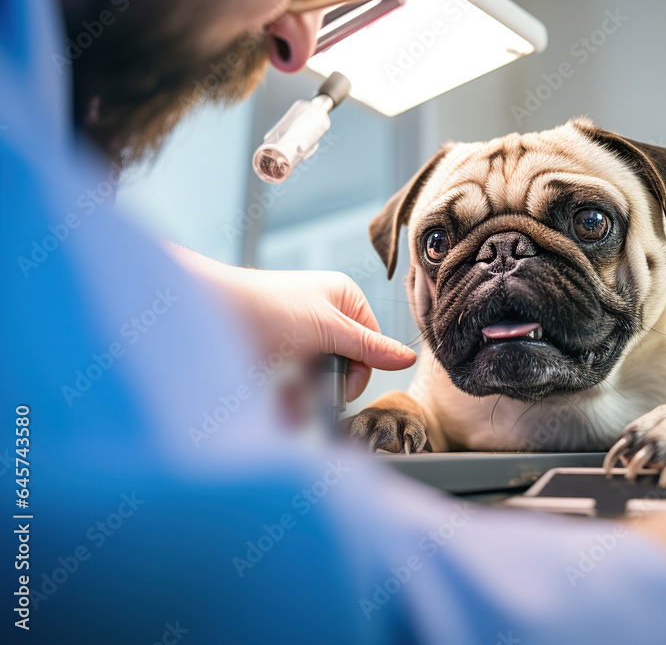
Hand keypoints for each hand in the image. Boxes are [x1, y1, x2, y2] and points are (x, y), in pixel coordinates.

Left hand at [166, 244, 415, 401]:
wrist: (203, 316)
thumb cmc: (265, 308)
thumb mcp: (328, 328)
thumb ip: (369, 348)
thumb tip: (408, 358)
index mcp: (341, 297)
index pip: (372, 341)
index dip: (363, 365)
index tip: (345, 379)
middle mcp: (320, 316)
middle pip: (345, 364)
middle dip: (333, 385)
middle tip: (322, 396)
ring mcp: (295, 340)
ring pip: (317, 382)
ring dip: (310, 401)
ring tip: (297, 413)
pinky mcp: (271, 361)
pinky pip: (291, 392)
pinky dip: (289, 410)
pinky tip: (284, 422)